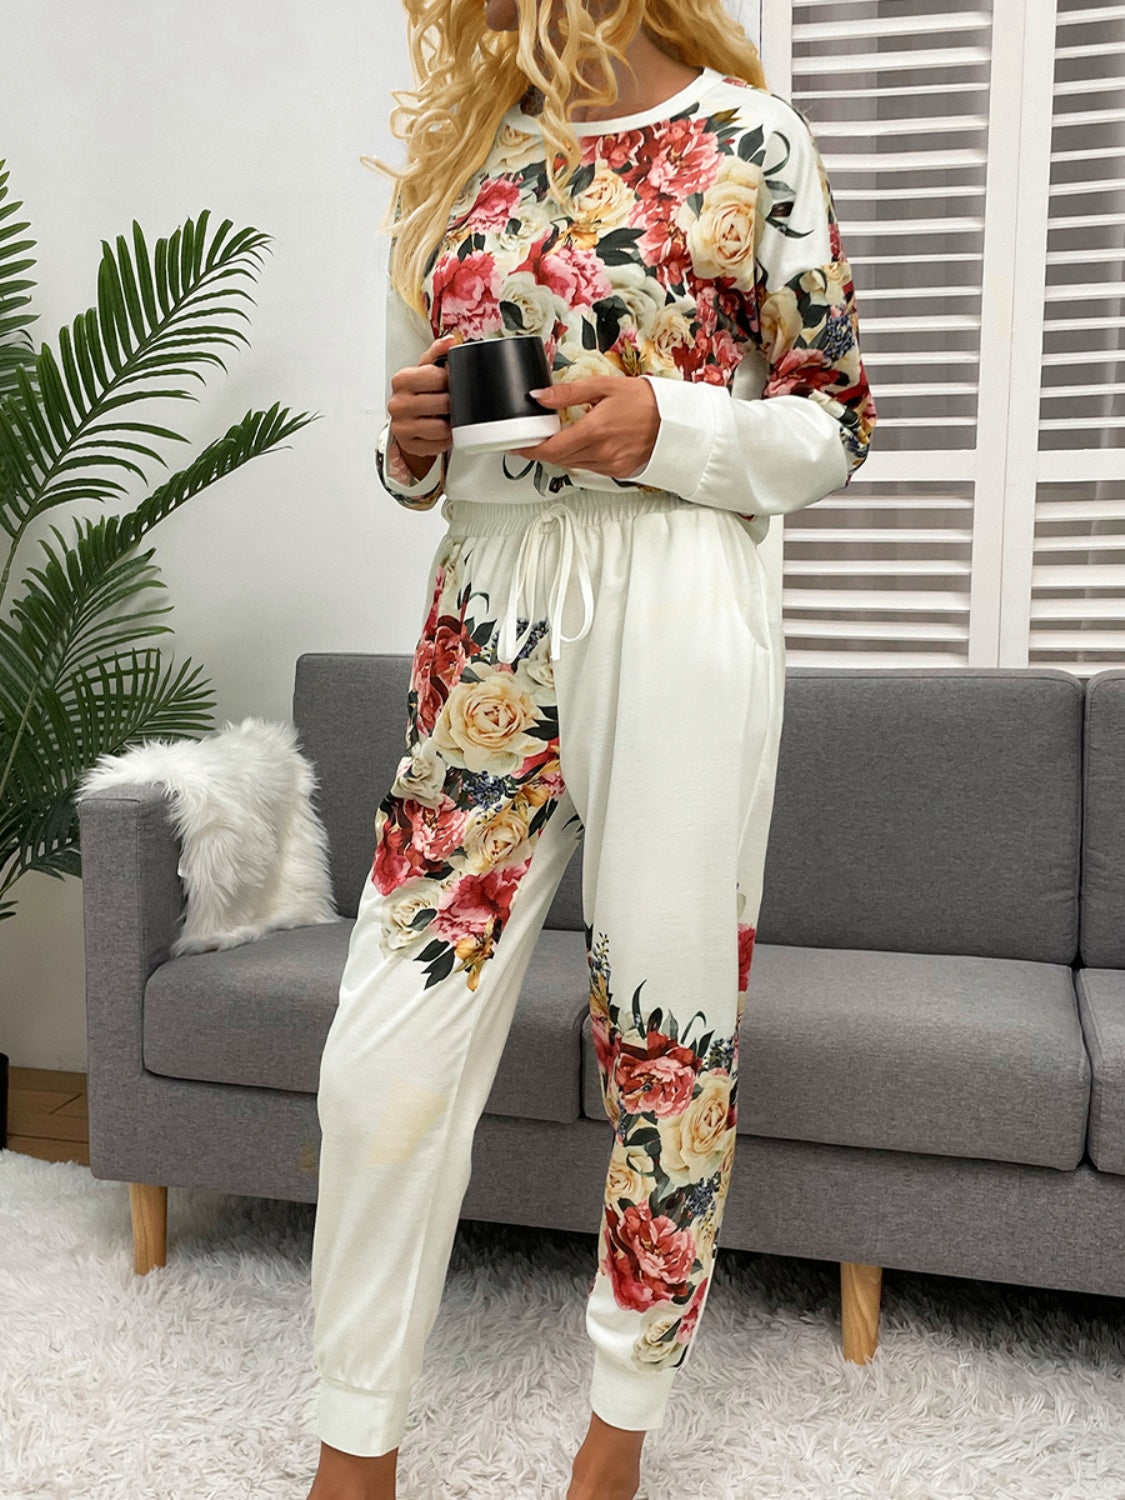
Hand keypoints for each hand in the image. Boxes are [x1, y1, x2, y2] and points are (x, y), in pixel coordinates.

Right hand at [387, 332, 457, 467]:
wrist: (406, 420)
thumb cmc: (417, 393)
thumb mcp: (424, 370)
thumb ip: (437, 354)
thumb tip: (450, 341)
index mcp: (402, 380)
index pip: (436, 377)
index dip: (450, 381)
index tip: (449, 383)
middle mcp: (398, 403)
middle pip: (442, 403)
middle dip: (452, 404)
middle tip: (449, 403)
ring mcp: (401, 426)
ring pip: (442, 428)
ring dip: (450, 424)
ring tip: (446, 417)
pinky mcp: (409, 445)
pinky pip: (438, 445)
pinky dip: (444, 439)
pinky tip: (440, 431)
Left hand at [511, 375, 659, 479]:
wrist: (676, 421)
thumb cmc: (646, 401)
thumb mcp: (605, 386)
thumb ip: (568, 393)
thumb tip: (540, 396)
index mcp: (594, 430)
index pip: (550, 448)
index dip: (530, 449)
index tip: (518, 444)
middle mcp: (601, 453)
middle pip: (558, 459)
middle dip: (543, 450)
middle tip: (535, 438)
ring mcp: (610, 465)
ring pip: (573, 465)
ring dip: (562, 454)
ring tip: (559, 438)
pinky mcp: (618, 472)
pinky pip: (590, 469)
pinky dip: (580, 458)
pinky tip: (584, 445)